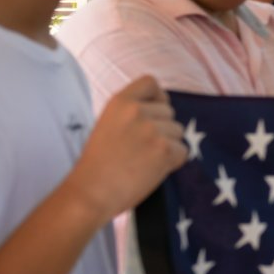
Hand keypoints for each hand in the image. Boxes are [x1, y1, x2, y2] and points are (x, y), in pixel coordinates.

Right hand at [65, 76, 186, 219]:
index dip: (158, 97)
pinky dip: (173, 162)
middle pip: (169, 112)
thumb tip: (160, 113)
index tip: (155, 113)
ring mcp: (152, 129)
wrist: (91, 192)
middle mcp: (137, 111)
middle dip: (163, 129)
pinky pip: (183, 151)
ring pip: (178, 132)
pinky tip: (152, 170)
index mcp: (119, 102)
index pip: (150, 82)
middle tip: (142, 149)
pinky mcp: (164, 150)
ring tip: (144, 160)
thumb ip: (131, 114)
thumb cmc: (97, 164)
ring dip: (168, 146)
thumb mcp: (108, 124)